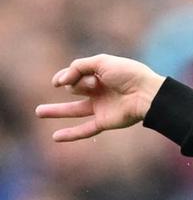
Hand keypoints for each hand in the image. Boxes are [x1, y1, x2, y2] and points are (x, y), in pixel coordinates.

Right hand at [35, 54, 165, 140]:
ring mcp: (101, 107)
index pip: (76, 73)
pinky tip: (55, 137)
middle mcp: (100, 91)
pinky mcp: (105, 121)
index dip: (68, 74)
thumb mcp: (101, 62)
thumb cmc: (128, 74)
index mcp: (101, 74)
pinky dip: (71, 134)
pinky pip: (85, 130)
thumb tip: (59, 82)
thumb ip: (78, 67)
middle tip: (87, 85)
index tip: (64, 79)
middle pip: (75, 87)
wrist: (147, 94)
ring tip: (38, 111)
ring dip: (56, 111)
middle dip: (78, 84)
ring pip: (74, 110)